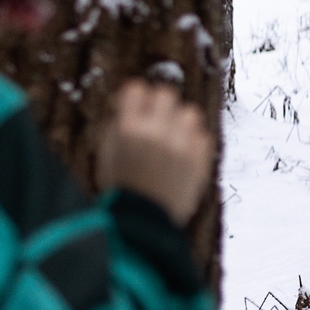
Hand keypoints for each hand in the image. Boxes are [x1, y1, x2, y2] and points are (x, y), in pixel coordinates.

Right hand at [96, 79, 214, 225]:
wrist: (142, 220)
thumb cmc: (121, 185)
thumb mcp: (107, 151)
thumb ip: (119, 122)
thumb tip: (131, 98)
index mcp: (128, 129)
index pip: (137, 89)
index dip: (135, 95)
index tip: (136, 104)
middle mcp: (156, 133)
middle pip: (166, 94)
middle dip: (159, 104)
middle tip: (156, 119)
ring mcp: (181, 146)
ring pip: (190, 112)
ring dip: (180, 121)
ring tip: (172, 136)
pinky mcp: (199, 160)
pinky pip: (203, 135)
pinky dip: (193, 141)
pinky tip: (181, 153)